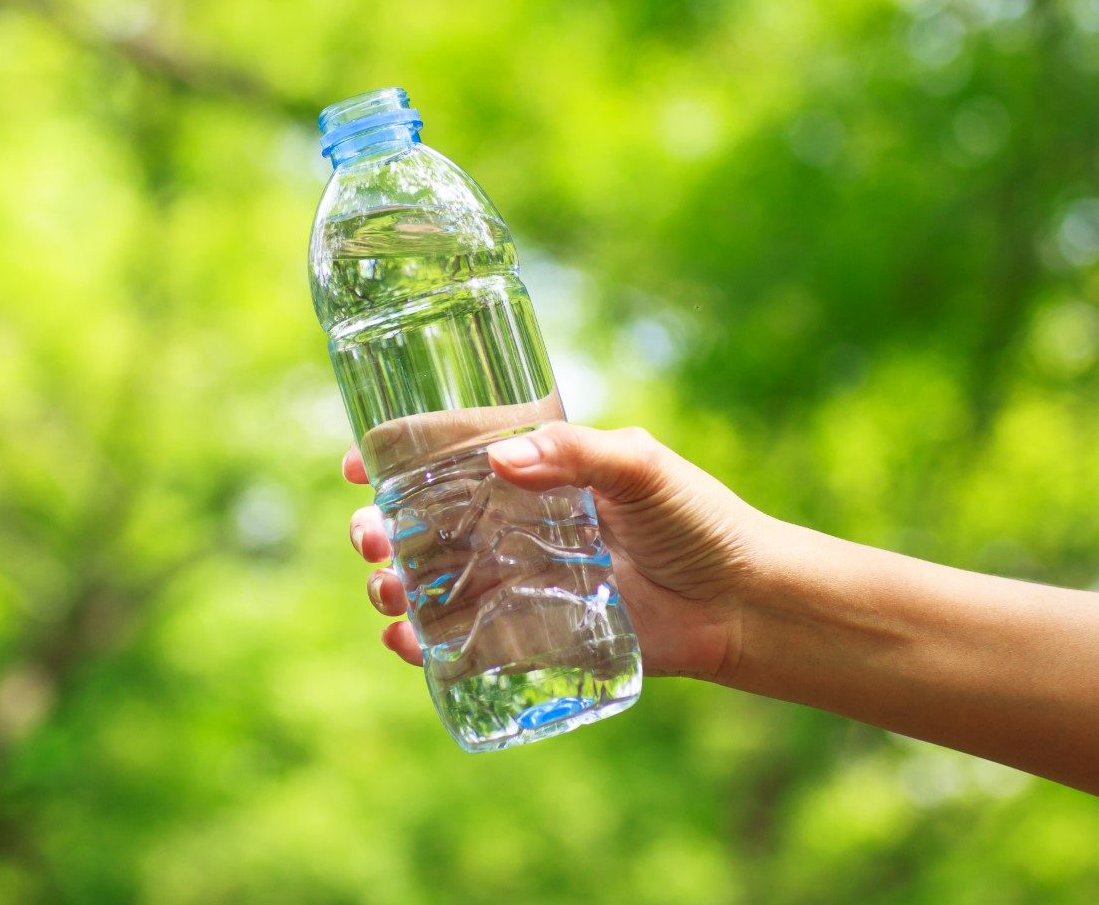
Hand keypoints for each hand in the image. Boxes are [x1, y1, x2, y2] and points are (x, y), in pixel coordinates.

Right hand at [343, 423, 769, 682]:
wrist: (741, 603)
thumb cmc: (699, 522)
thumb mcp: (642, 467)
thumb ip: (579, 455)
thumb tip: (501, 457)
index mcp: (535, 471)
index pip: (448, 455)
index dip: (395, 456)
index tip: (356, 462)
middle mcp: (515, 525)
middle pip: (423, 523)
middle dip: (380, 529)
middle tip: (370, 538)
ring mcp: (519, 582)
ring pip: (431, 582)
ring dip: (393, 585)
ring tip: (387, 590)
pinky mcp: (530, 636)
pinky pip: (461, 641)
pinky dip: (422, 643)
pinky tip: (405, 640)